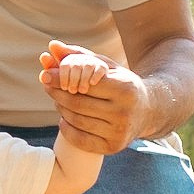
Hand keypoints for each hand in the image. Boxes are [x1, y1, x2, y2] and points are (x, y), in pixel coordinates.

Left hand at [40, 40, 148, 154]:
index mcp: (125, 88)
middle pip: (77, 102)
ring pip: (76, 120)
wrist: (148, 111)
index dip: (61, 78)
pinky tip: (65, 118)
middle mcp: (124, 111)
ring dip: (61, 109)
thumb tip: (52, 45)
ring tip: (59, 101)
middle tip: (48, 87)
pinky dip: (66, 128)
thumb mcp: (106, 66)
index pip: (84, 83)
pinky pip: (79, 139)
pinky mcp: (113, 147)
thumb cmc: (122, 84)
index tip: (45, 75)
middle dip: (57, 93)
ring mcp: (119, 132)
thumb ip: (79, 56)